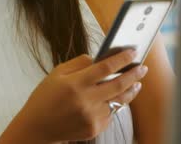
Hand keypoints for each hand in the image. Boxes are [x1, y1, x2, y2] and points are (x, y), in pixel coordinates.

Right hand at [15, 50, 147, 142]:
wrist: (37, 127)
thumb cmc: (46, 98)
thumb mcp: (57, 73)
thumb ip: (80, 63)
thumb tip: (101, 58)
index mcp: (75, 83)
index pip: (106, 67)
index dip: (122, 58)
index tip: (133, 52)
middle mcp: (85, 101)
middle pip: (118, 84)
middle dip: (134, 74)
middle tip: (143, 68)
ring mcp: (91, 117)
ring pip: (119, 101)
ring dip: (130, 90)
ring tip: (137, 82)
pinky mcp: (94, 129)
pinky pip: (111, 113)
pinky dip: (116, 104)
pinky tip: (116, 98)